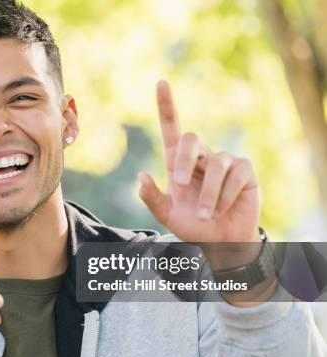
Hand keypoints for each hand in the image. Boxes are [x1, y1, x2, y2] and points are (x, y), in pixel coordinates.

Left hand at [138, 80, 260, 243]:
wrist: (220, 244)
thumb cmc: (193, 226)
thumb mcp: (167, 215)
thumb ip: (152, 198)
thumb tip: (141, 176)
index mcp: (178, 162)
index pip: (172, 128)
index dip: (166, 106)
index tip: (160, 82)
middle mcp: (200, 157)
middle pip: (190, 139)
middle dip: (183, 160)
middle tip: (181, 184)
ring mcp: (224, 162)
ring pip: (214, 164)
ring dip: (207, 193)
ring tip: (204, 215)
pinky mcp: (245, 171)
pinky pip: (235, 175)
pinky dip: (224, 196)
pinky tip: (221, 209)